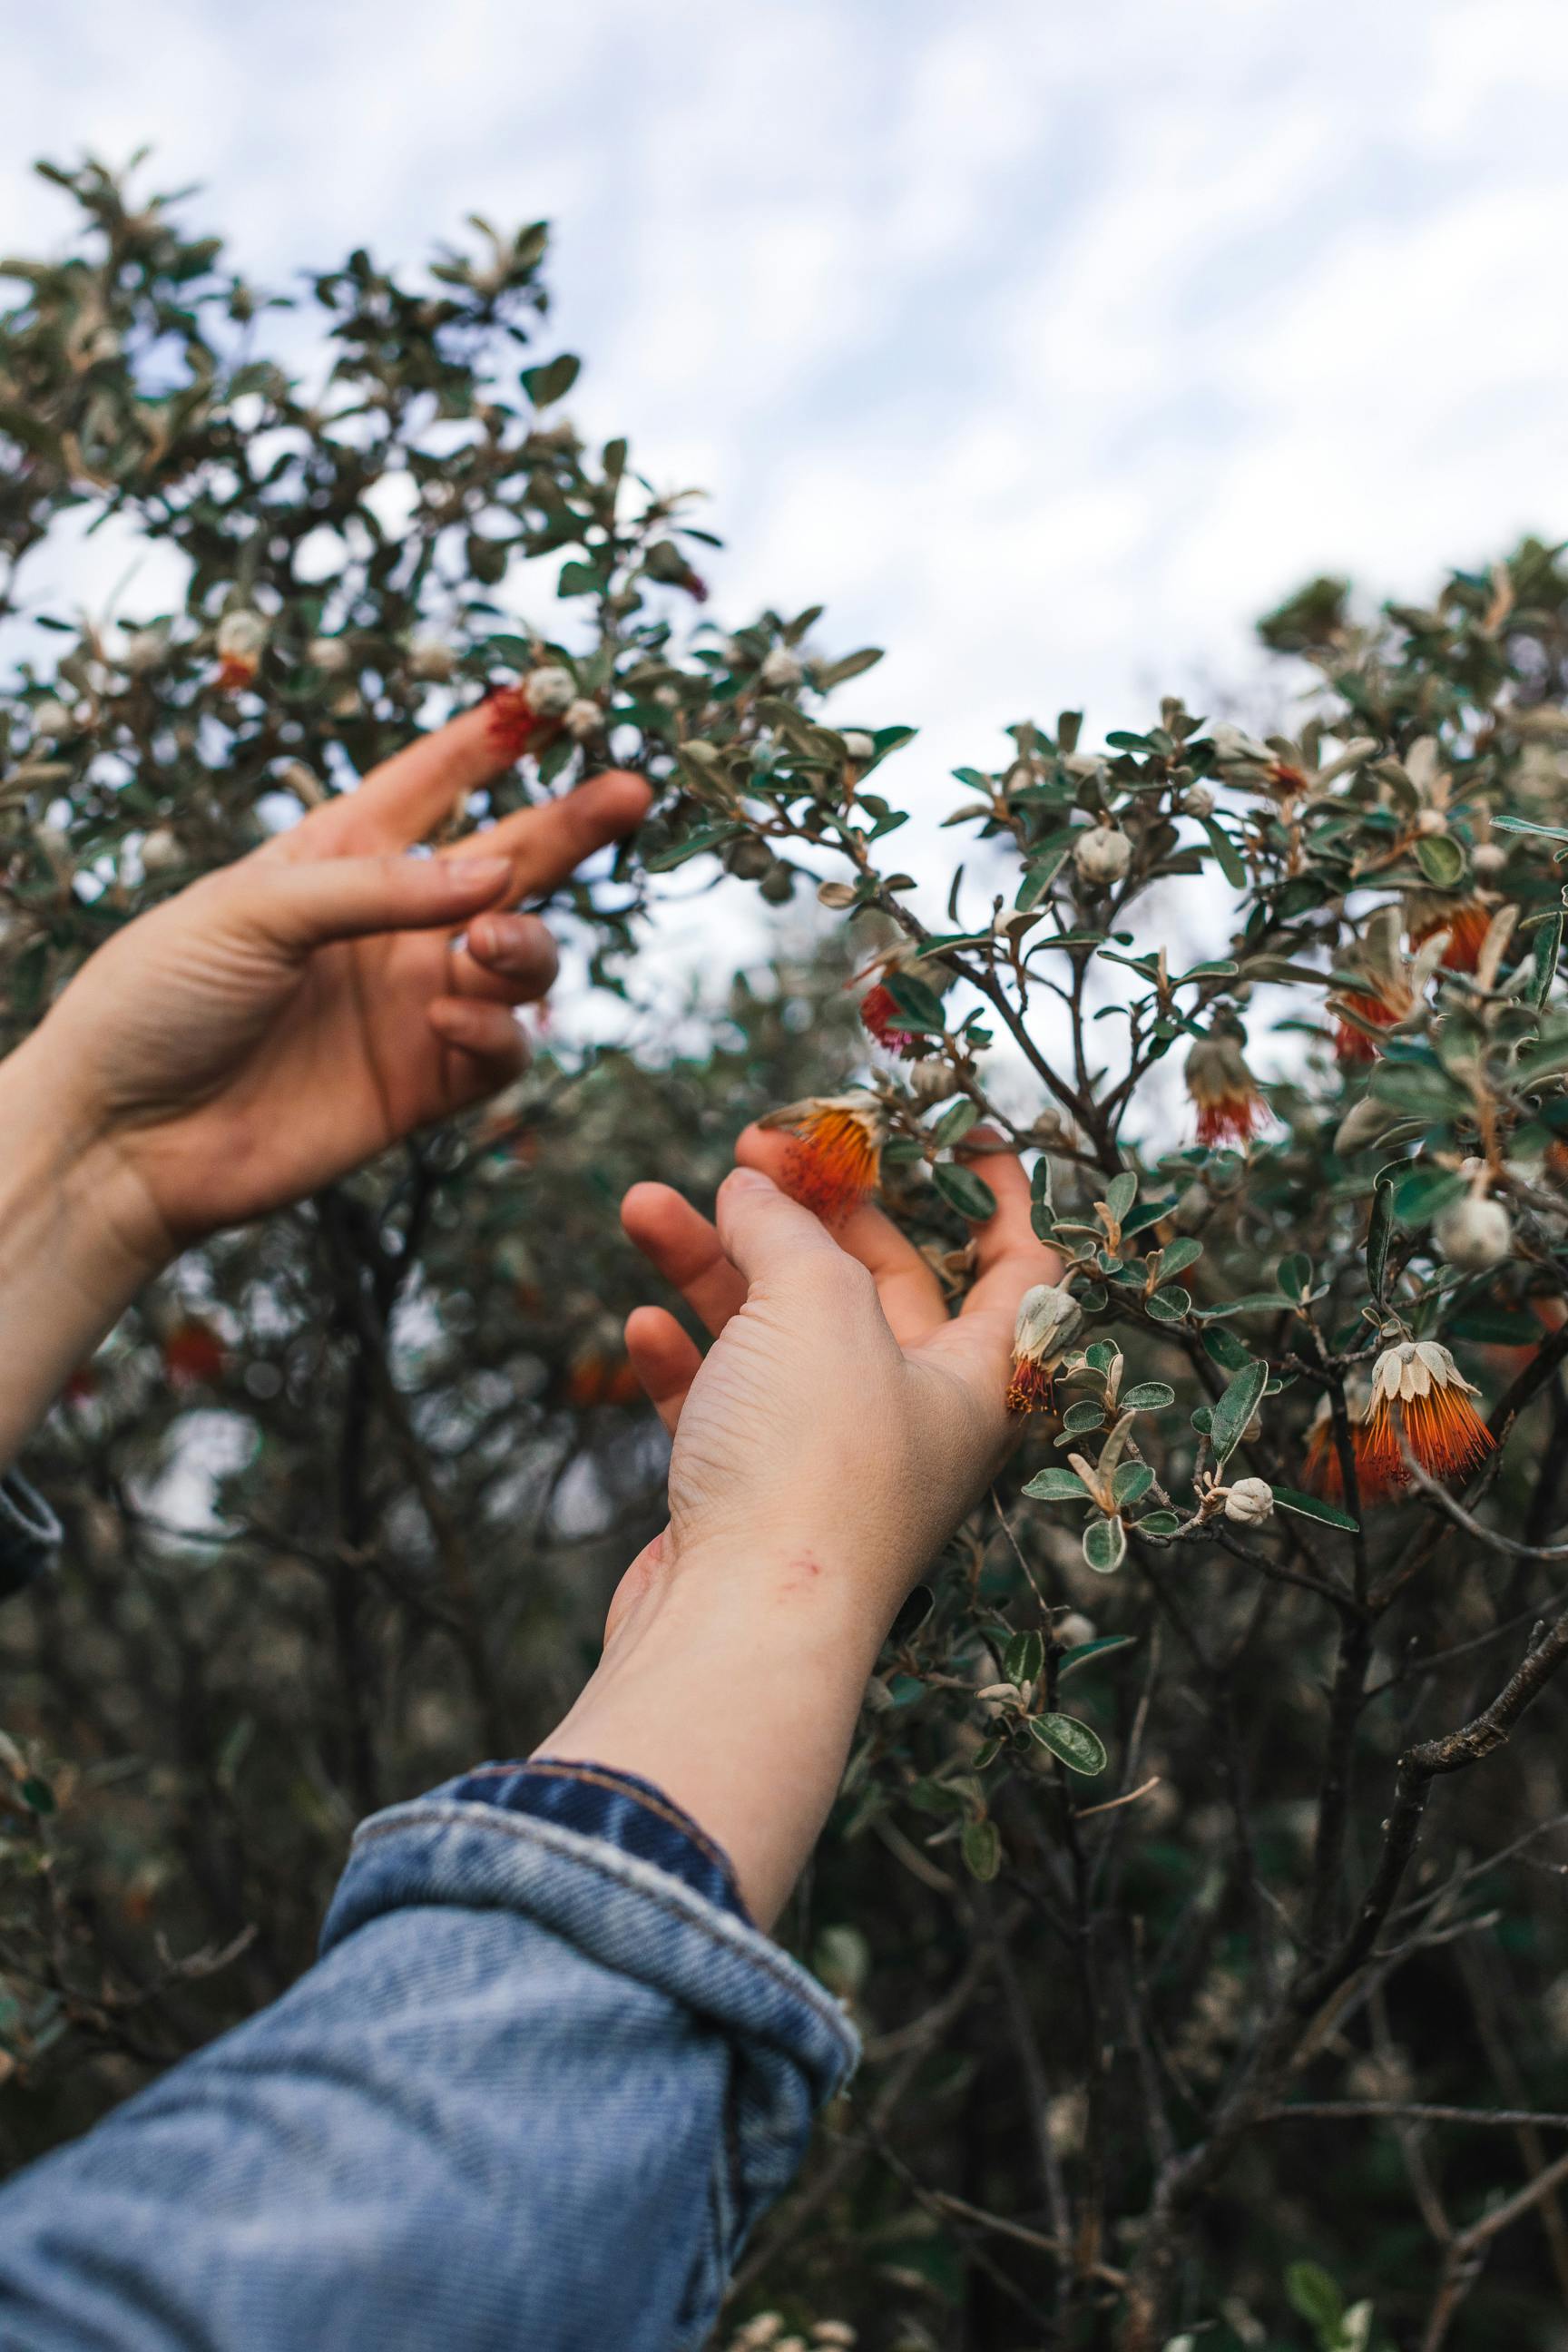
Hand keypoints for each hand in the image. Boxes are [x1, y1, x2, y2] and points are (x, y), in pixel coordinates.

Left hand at [1, 705, 648, 1269]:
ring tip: (487, 950)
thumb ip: (378, 888)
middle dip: (571, 826)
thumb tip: (496, 875)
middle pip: (506, 862)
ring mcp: (409, 1006)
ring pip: (521, 959)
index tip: (552, 702)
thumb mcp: (250, 911)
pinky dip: (495, 1031)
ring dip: (526, 948)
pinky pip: (500, 1050)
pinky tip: (449, 1021)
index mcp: (334, 858)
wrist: (122, 1139)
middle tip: (630, 792)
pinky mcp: (422, 1086)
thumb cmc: (157, 1000)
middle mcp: (385, 927)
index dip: (489, 743)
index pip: (429, 783)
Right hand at [539, 1133, 1060, 1923]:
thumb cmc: (813, 1466)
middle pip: (876, 1286)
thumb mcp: (819, 1305)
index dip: (998, 1194)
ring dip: (714, 1265)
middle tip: (753, 1151)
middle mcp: (910, 1419)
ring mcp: (825, 1463)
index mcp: (974, 1378)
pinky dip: (683, 1359)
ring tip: (648, 1204)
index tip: (959, 1132)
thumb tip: (753, 1189)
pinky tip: (641, 1323)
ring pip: (776, 1337)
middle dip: (813, 1211)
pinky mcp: (747, 1501)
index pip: (1018, 1268)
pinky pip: (718, 1406)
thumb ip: (790, 1229)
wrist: (737, 1632)